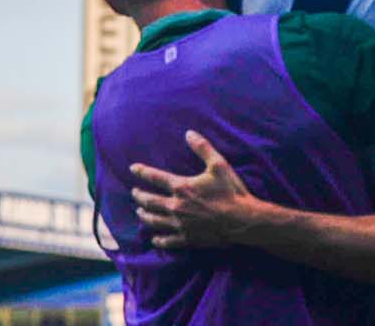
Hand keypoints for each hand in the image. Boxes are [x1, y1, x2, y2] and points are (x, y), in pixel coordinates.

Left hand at [130, 131, 256, 248]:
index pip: (155, 177)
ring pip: (154, 221)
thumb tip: (189, 133)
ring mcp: (180, 224)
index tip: (133, 168)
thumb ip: (202, 148)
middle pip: (149, 201)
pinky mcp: (187, 239)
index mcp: (182, 187)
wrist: (242, 220)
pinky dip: (158, 240)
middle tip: (134, 193)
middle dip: (139, 196)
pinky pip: (167, 241)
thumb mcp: (219, 165)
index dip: (142, 171)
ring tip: (139, 213)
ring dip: (144, 215)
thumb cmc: (231, 191)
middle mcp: (176, 206)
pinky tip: (154, 239)